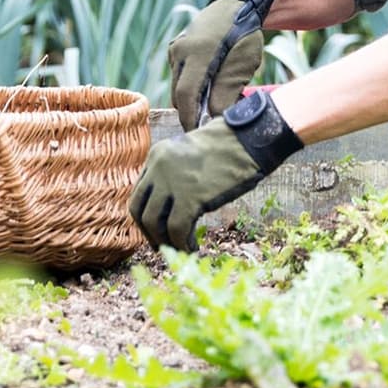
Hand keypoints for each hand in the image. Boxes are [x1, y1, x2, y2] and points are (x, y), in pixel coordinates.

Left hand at [130, 90, 302, 250]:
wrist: (248, 139)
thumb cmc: (228, 145)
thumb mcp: (190, 152)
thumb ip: (175, 172)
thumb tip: (172, 203)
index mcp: (157, 155)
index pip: (139, 192)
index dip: (145, 215)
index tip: (156, 229)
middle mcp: (158, 168)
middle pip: (139, 208)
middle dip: (148, 232)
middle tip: (161, 245)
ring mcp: (172, 182)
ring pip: (153, 222)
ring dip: (164, 241)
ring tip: (180, 248)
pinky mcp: (191, 198)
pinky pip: (177, 230)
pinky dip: (182, 244)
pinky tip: (193, 248)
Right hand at [168, 0, 273, 131]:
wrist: (236, 5)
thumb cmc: (244, 35)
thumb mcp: (243, 64)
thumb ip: (227, 92)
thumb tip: (214, 118)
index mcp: (197, 53)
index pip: (185, 95)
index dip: (190, 118)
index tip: (197, 135)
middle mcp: (180, 50)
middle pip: (178, 93)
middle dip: (191, 112)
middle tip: (207, 126)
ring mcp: (175, 48)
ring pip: (178, 85)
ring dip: (192, 99)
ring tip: (211, 106)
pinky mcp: (175, 49)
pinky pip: (179, 75)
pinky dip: (191, 86)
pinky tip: (208, 86)